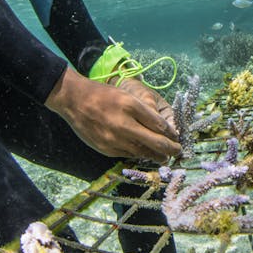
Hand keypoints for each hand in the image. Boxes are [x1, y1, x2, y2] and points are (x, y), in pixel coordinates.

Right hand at [45, 68, 180, 161]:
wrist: (74, 100)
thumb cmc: (105, 96)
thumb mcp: (128, 97)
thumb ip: (146, 113)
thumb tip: (164, 129)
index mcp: (131, 107)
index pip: (159, 125)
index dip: (172, 134)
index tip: (178, 137)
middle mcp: (123, 124)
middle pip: (155, 142)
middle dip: (170, 149)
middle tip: (178, 151)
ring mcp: (113, 139)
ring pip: (142, 152)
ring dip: (156, 155)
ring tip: (165, 156)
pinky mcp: (105, 149)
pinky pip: (127, 154)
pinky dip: (138, 154)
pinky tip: (145, 153)